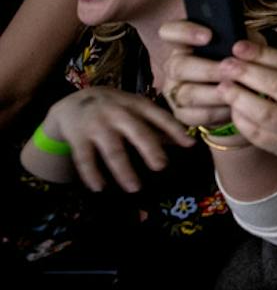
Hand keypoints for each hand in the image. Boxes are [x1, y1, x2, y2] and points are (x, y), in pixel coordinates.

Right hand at [42, 87, 194, 191]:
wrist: (74, 102)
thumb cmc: (115, 108)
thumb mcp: (135, 108)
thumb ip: (157, 124)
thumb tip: (187, 141)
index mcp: (137, 105)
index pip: (159, 116)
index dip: (175, 129)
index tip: (189, 144)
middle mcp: (118, 113)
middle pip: (137, 132)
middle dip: (150, 149)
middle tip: (161, 166)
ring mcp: (97, 125)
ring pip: (113, 150)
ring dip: (124, 170)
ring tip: (134, 187)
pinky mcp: (78, 137)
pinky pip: (85, 159)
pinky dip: (92, 174)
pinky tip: (99, 188)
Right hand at [158, 20, 247, 130]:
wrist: (242, 92)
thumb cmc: (242, 62)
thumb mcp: (246, 46)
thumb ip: (245, 40)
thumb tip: (245, 43)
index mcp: (186, 43)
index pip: (169, 32)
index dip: (184, 32)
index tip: (209, 36)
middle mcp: (175, 66)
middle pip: (177, 66)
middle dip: (208, 69)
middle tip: (231, 70)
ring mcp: (175, 91)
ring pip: (187, 93)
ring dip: (214, 93)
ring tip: (236, 89)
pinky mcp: (182, 113)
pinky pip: (194, 115)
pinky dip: (216, 112)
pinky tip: (233, 106)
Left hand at [214, 40, 276, 166]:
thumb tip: (254, 49)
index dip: (264, 55)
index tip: (240, 47)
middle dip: (248, 73)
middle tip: (226, 65)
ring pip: (267, 113)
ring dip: (240, 98)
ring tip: (224, 87)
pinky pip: (259, 135)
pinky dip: (242, 120)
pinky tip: (233, 109)